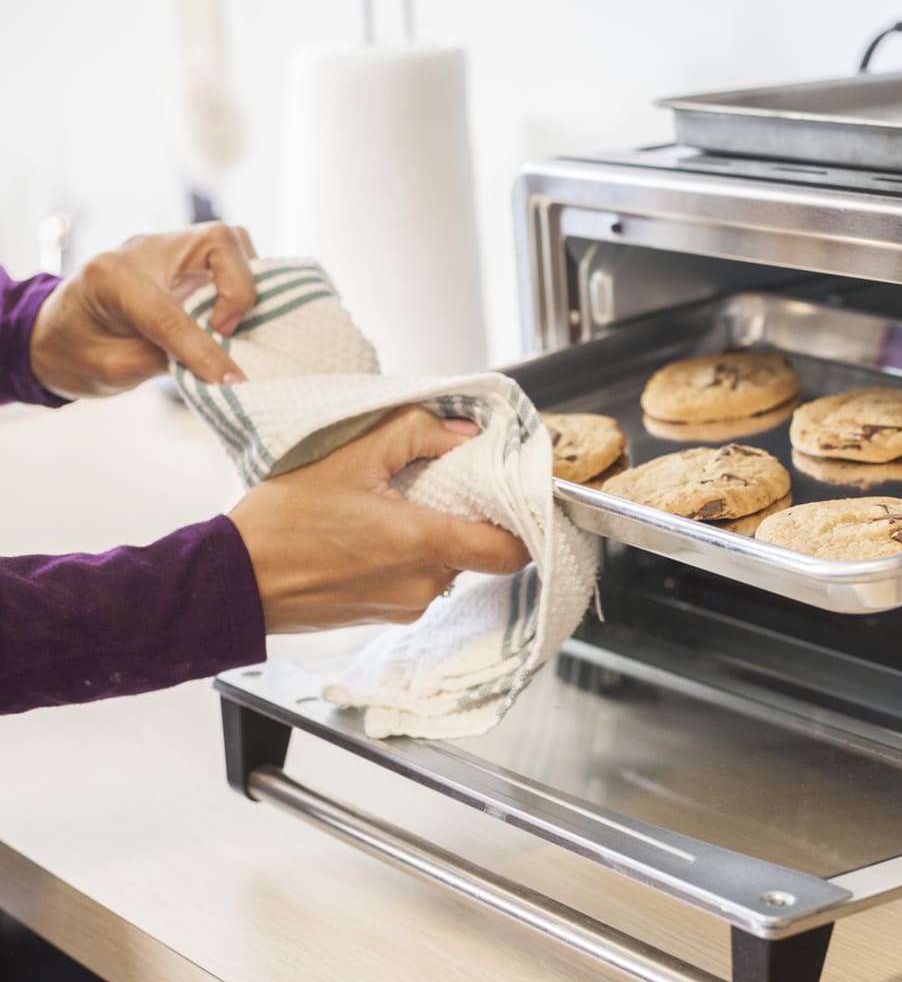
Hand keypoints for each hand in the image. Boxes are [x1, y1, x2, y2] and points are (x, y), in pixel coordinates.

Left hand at [29, 222, 255, 398]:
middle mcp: (142, 250)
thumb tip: (224, 369)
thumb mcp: (114, 369)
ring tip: (232, 321)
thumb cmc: (77, 353)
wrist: (57, 334)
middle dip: (239, 289)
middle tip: (227, 331)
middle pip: (217, 242)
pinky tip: (232, 313)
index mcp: (110, 277)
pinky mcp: (185, 258)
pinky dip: (243, 281)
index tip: (231, 381)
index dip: (204, 350)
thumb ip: (168, 363)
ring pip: (230, 241)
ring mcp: (167, 249)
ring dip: (245, 281)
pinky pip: (230, 256)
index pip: (170, 311)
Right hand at [227, 407, 530, 631]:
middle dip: (468, 516)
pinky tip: (375, 533)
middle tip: (442, 484)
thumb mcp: (347, 456)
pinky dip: (412, 555)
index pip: (510, 550)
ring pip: (448, 565)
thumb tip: (463, 432)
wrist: (231, 583)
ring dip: (436, 535)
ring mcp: (405, 606)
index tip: (518, 496)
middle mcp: (423, 585)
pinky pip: (420, 580)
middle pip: (478, 551)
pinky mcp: (386, 615)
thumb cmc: (280, 524)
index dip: (525, 522)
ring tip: (396, 506)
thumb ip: (415, 433)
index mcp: (422, 544)